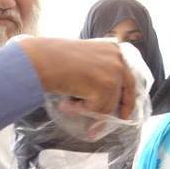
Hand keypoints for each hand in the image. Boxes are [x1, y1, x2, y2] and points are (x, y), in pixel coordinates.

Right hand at [18, 38, 136, 119]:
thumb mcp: (85, 60)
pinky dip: (81, 110)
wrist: (42, 60)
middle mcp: (117, 58)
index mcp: (113, 49)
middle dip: (124, 107)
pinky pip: (98, 110)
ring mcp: (114, 72)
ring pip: (109, 104)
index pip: (127, 75)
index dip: (127, 94)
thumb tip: (105, 94)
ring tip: (68, 104)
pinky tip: (67, 103)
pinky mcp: (106, 86)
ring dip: (89, 108)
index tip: (126, 108)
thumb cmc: (55, 60)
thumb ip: (98, 71)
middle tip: (119, 119)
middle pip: (127, 90)